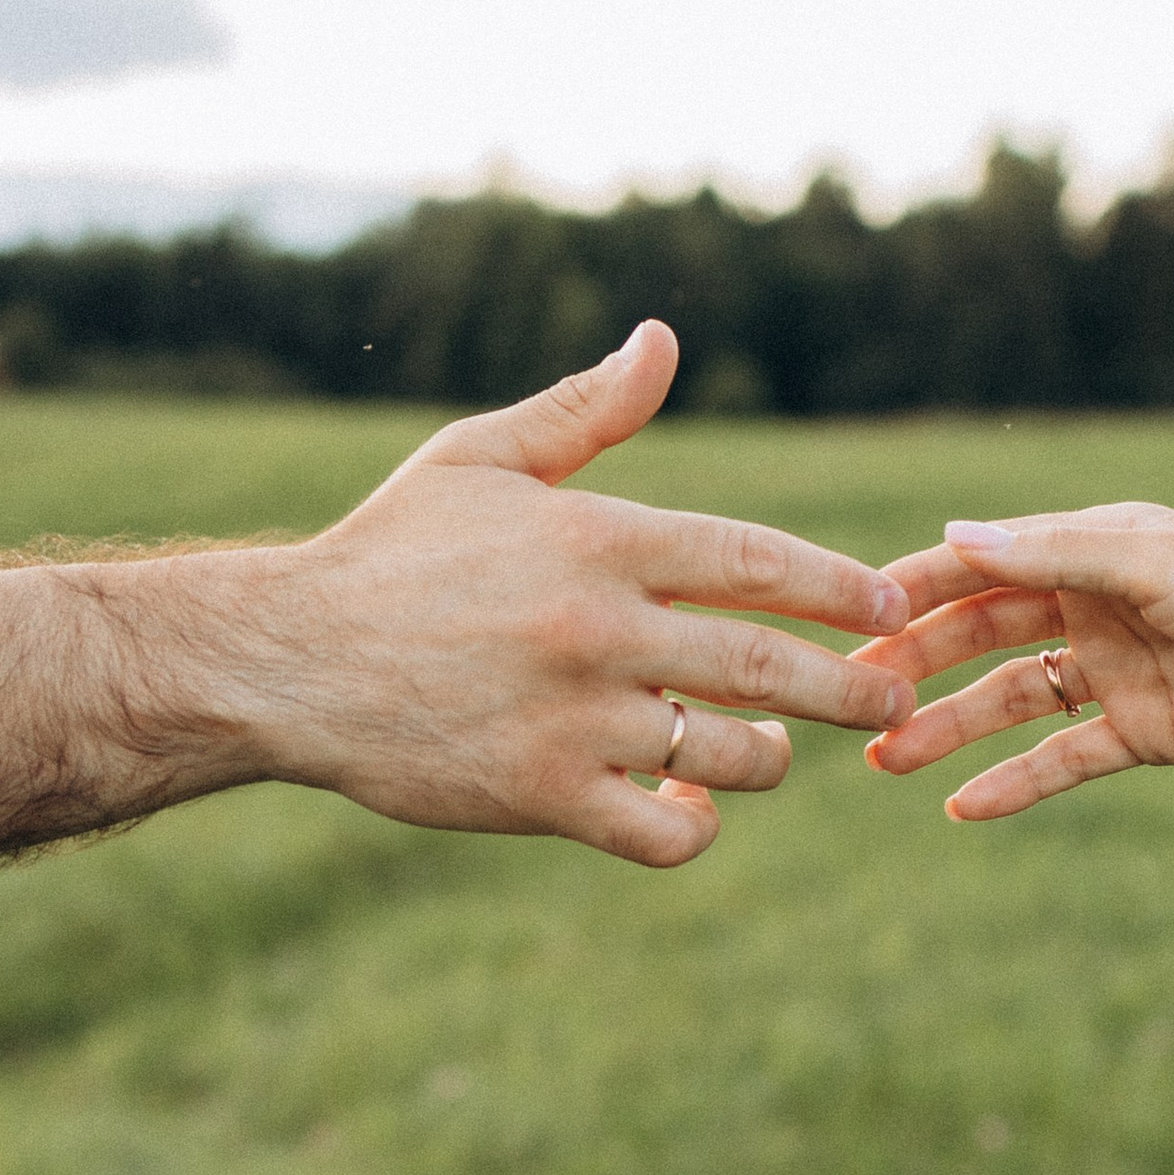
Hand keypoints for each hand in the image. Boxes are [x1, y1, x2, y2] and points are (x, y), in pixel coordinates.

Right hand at [236, 322, 916, 863]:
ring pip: (731, 756)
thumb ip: (586, 411)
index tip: (887, 606)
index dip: (838, 587)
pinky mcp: (539, 797)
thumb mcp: (480, 460)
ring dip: (769, 758)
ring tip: (768, 747)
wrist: (284, 660)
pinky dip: (696, 826)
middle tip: (890, 695)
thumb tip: (663, 340)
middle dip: (850, 687)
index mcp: (595, 539)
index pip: (755, 561)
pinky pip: (666, 834)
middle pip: (770, 666)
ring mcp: (571, 720)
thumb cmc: (390, 553)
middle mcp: (595, 629)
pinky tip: (688, 804)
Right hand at [855, 503, 1173, 818]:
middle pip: (979, 635)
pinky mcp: (1140, 732)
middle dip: (914, 664)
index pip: (979, 565)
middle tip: (851, 698)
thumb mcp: (1152, 564)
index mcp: (1089, 549)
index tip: (847, 620)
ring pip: (1008, 701)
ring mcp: (1112, 672)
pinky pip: (1060, 759)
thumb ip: (1051, 555)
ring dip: (948, 728)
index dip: (912, 590)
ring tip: (886, 759)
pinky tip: (963, 807)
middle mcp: (1091, 606)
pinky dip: (1014, 782)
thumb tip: (951, 537)